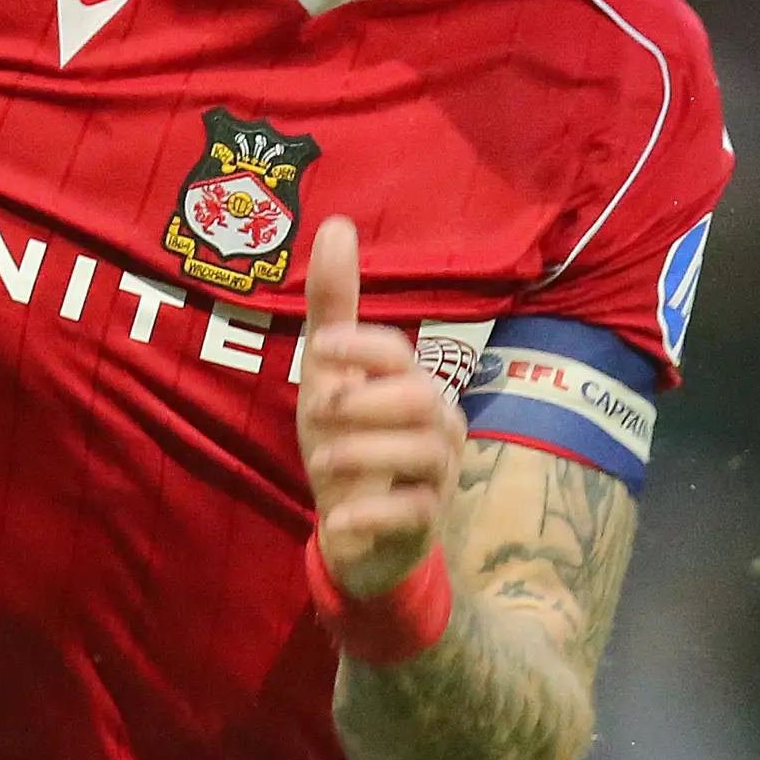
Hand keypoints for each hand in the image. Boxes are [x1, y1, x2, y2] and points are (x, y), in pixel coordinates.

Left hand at [295, 216, 460, 601]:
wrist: (362, 536)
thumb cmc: (351, 445)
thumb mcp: (330, 379)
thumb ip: (335, 309)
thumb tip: (338, 223)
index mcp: (412, 383)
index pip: (399, 352)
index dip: (362, 345)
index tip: (320, 348)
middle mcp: (437, 422)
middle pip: (419, 396)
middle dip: (364, 401)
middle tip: (319, 411)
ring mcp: (440, 472)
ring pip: (422, 450)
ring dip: (364, 453)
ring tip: (322, 463)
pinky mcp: (429, 520)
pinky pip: (414, 511)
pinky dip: (372, 512)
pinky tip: (337, 518)